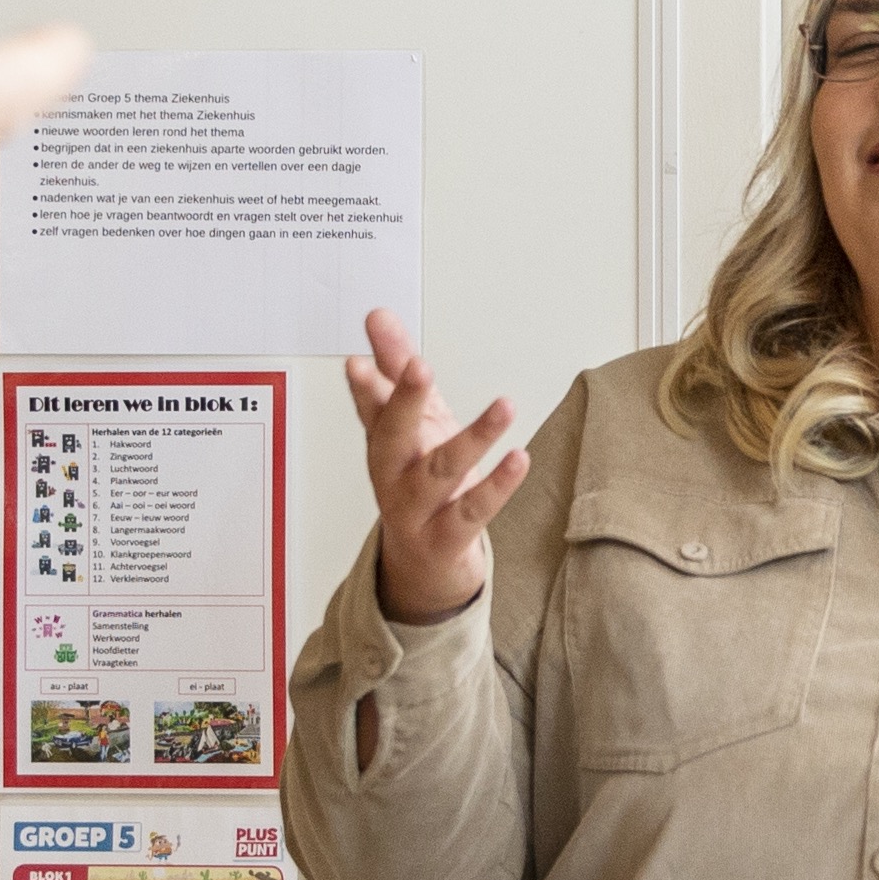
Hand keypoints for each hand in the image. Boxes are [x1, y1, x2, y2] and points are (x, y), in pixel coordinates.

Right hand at [341, 305, 528, 625]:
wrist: (421, 564)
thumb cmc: (418, 481)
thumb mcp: (412, 421)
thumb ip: (395, 365)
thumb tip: (377, 315)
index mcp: (384, 442)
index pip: (370, 407)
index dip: (365, 385)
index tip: (358, 361)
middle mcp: (392, 474)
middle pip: (391, 436)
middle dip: (403, 401)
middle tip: (417, 366)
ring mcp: (416, 509)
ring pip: (440, 472)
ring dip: (473, 438)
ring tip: (505, 406)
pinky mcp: (446, 537)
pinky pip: (473, 511)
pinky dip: (498, 486)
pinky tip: (520, 458)